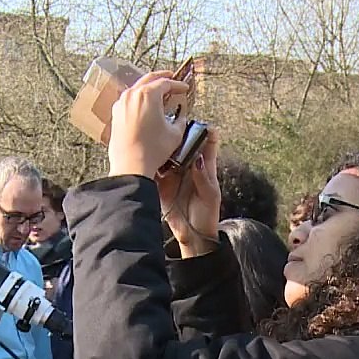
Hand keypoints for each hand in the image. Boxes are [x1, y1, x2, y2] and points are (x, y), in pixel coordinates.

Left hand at [107, 72, 189, 177]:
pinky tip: (146, 106)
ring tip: (160, 93)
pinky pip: (129, 100)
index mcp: (148, 95)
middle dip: (162, 78)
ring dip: (150, 87)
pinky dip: (139, 98)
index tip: (184, 88)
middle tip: (172, 79)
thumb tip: (180, 114)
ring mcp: (121, 104)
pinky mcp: (116, 114)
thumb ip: (180, 118)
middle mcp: (132, 95)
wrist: (131, 166)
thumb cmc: (152, 150)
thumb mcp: (175, 133)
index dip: (178, 84)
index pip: (166, 83)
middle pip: (149, 79)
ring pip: (137, 88)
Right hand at [157, 128, 220, 257]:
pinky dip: (152, 161)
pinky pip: (156, 168)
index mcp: (204, 166)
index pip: (208, 143)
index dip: (205, 131)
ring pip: (168, 153)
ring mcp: (173, 173)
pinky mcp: (161, 183)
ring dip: (163, 146)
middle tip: (173, 126)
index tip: (200, 123)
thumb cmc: (207, 214)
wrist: (192, 234)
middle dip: (179, 133)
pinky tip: (148, 155)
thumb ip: (203, 177)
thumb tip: (196, 158)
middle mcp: (188, 166)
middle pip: (184, 143)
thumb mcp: (210, 195)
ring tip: (158, 137)